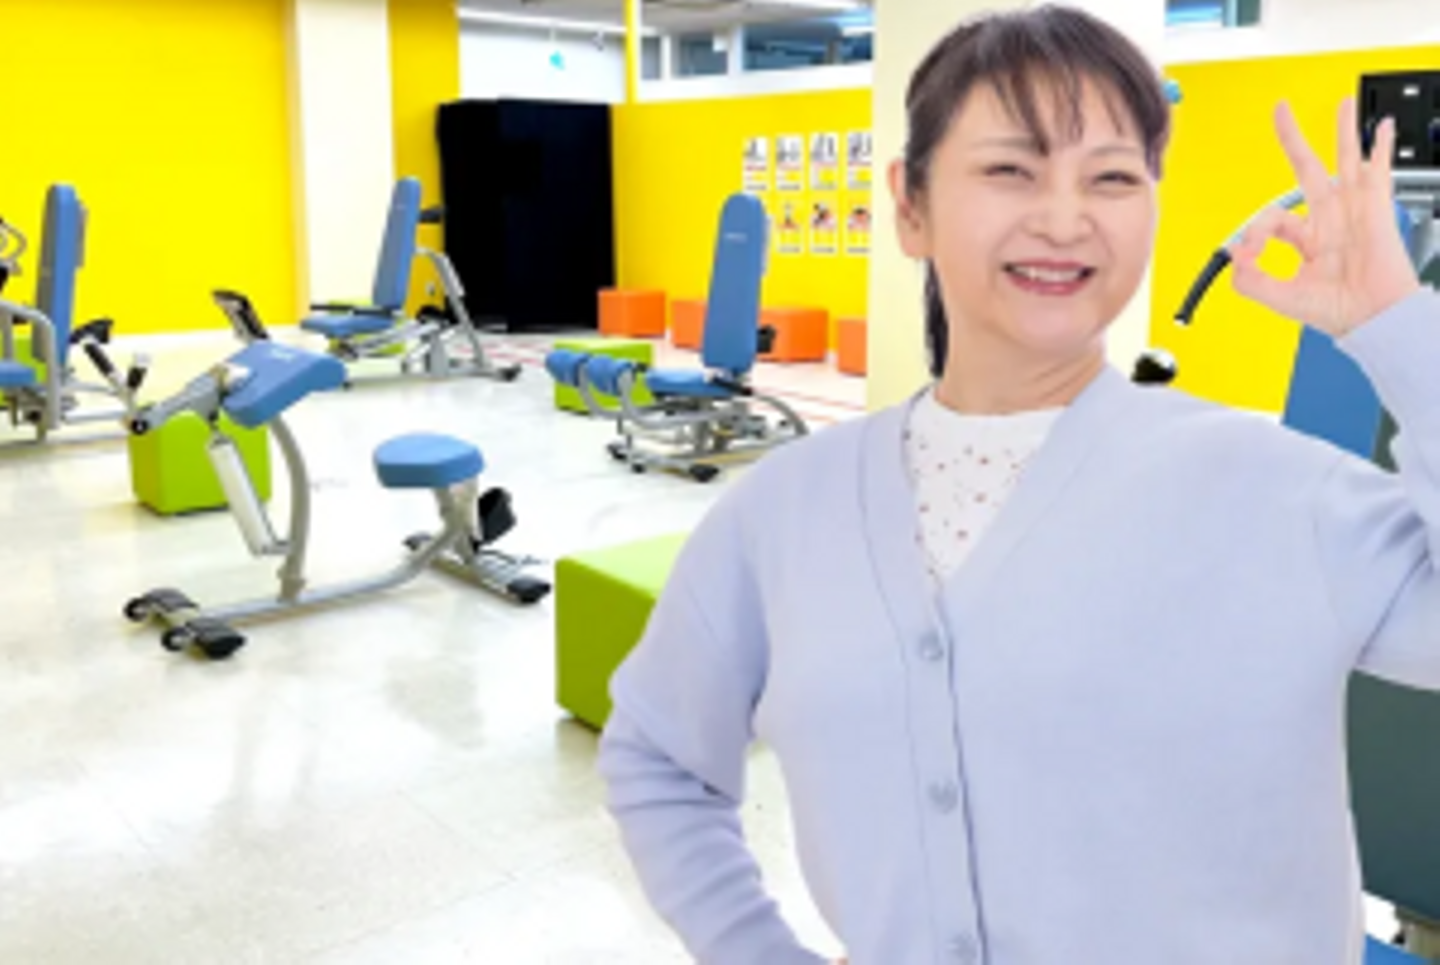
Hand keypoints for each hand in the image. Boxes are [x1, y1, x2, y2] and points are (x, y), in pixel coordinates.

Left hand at [1230, 98, 1421, 336]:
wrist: (1371, 317)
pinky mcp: (1376, 209)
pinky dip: (1381, 147)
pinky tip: (1381, 127)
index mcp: (1307, 238)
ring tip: (1341, 103)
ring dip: (1342, 130)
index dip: (1255, 231)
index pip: (1272, 217)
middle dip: (1294, 140)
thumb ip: (1251, 281)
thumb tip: (1234, 257)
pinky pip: (1379, 171)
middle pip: (1308, 168)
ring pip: (1345, 160)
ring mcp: (1353, 211)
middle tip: (1282, 111)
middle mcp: (1330, 219)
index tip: (1250, 252)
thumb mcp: (1282, 298)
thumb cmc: (1337, 310)